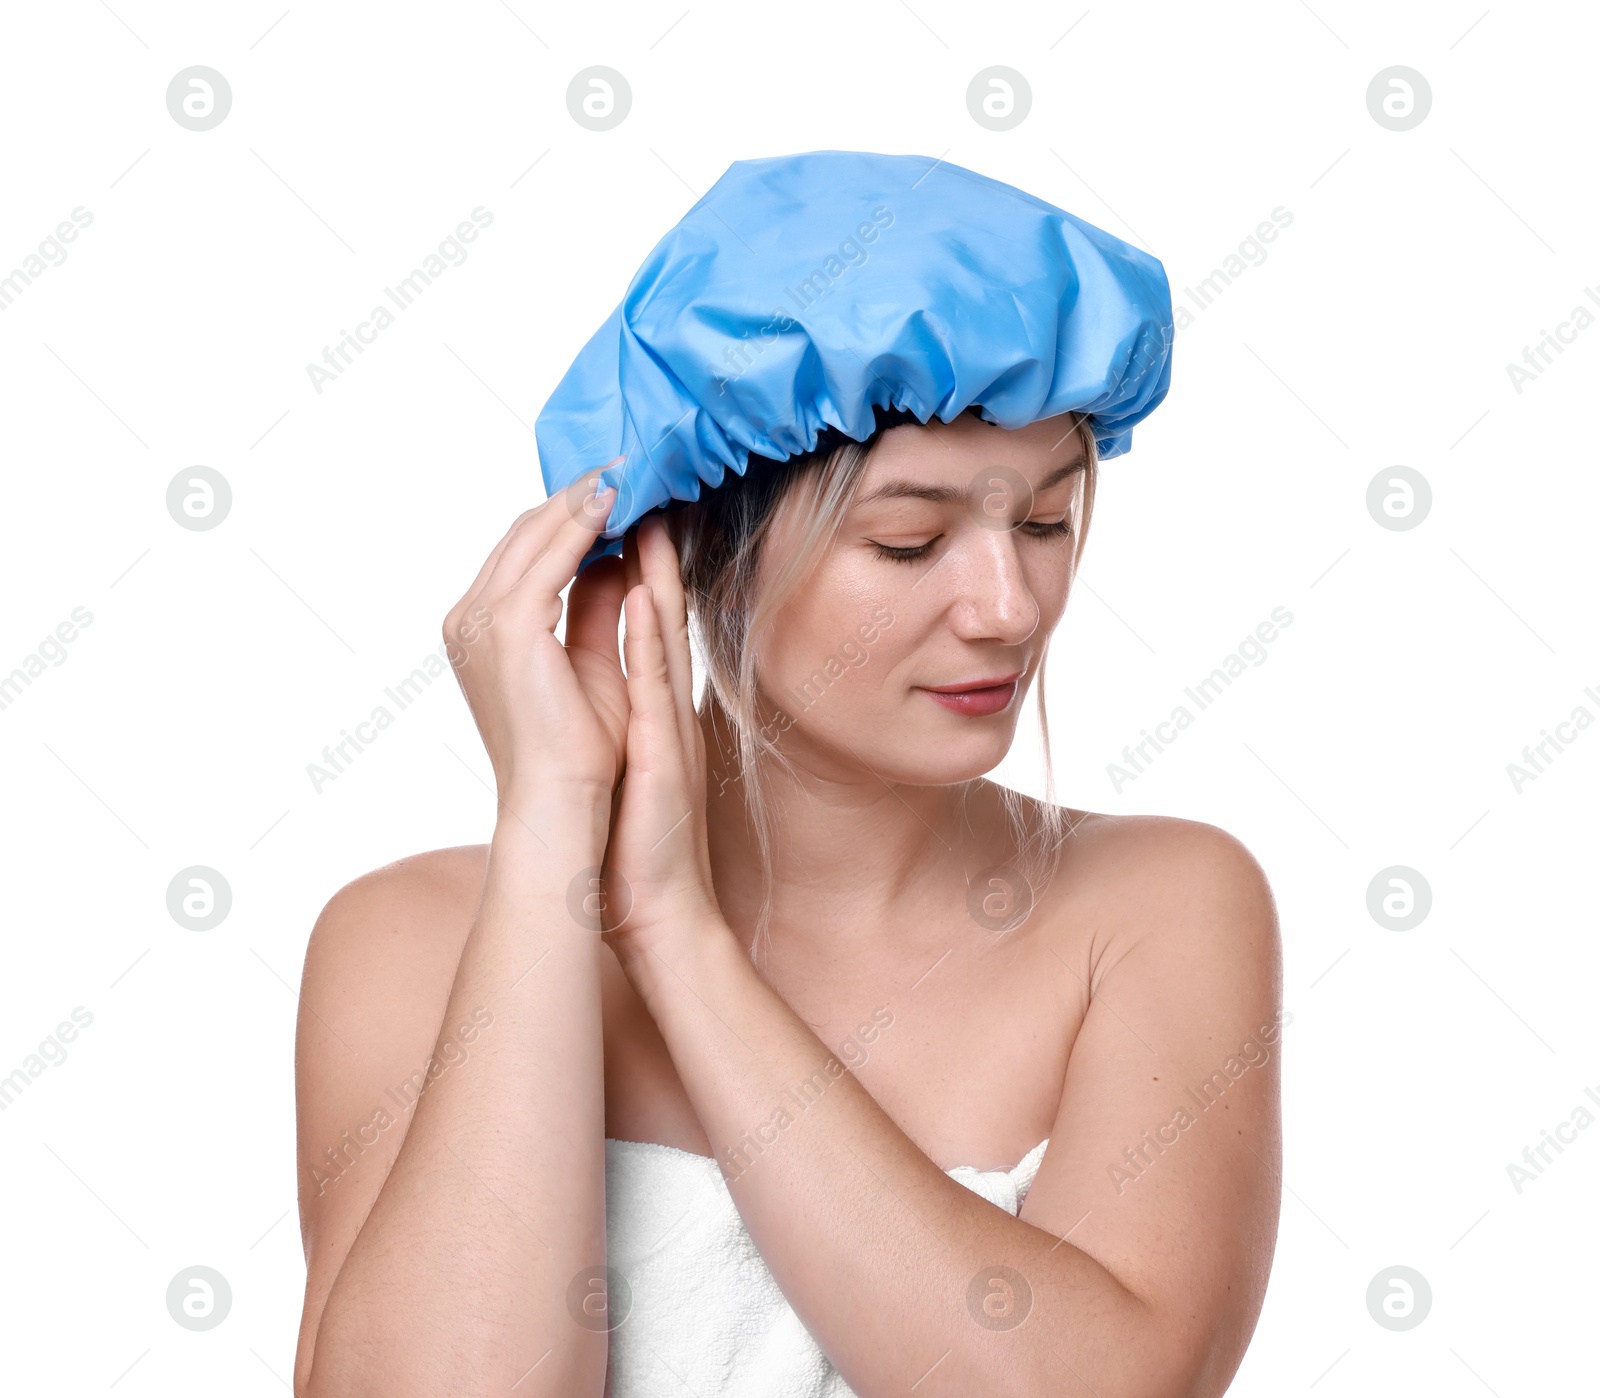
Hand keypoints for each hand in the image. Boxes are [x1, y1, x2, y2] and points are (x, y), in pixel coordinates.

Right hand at [442, 467, 629, 821]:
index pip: (523, 552)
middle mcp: (469, 619)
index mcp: (479, 629)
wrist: (563, 802)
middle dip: (575, 496)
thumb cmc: (580, 751)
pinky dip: (584, 524)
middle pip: (524, 534)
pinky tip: (618, 504)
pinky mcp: (509, 627)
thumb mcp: (588, 661)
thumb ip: (592, 607)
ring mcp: (481, 621)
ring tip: (625, 471)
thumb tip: (613, 558)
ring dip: (582, 500)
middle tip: (621, 462)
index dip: (567, 516)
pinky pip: (551, 556)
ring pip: (535, 535)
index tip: (613, 486)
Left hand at [598, 515, 725, 964]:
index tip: (629, 504)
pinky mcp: (663, 747)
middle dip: (651, 542)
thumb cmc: (639, 827)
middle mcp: (662, 700)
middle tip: (643, 483)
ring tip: (652, 513)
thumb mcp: (631, 740)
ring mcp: (666, 720)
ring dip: (658, 569)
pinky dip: (648, 630)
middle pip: (658, 604)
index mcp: (651, 698)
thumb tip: (606, 633)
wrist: (652, 896)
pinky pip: (655, 677)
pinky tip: (640, 589)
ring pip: (662, 628)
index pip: (643, 611)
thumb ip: (626, 684)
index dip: (638, 555)